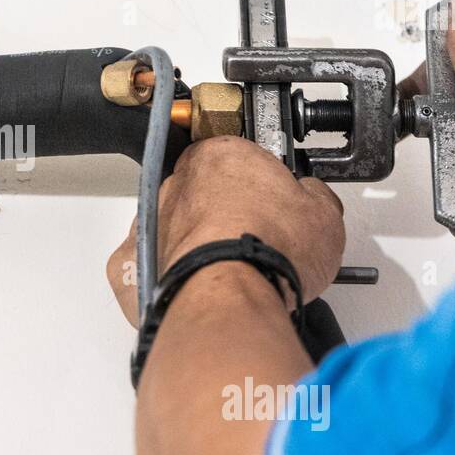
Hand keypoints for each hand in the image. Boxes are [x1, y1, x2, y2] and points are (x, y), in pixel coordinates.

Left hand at [107, 136, 344, 326]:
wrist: (230, 297)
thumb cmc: (269, 252)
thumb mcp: (323, 216)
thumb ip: (314, 196)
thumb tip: (313, 196)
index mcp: (221, 157)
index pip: (238, 157)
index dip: (259, 182)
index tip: (272, 202)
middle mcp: (178, 184)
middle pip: (201, 192)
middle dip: (224, 213)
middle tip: (254, 241)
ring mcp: (150, 223)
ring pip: (172, 227)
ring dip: (194, 243)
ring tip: (227, 272)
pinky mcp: (131, 263)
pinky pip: (145, 264)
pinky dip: (164, 275)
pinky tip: (190, 286)